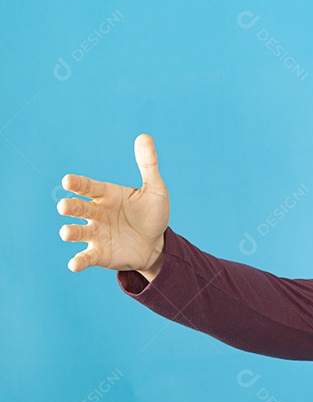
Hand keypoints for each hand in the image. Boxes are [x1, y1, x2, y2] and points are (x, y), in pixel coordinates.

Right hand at [57, 133, 169, 274]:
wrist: (157, 243)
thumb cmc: (152, 214)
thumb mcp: (155, 190)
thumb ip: (148, 165)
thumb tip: (145, 136)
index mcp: (106, 195)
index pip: (88, 186)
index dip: (78, 184)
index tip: (68, 180)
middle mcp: (96, 213)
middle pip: (78, 207)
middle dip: (70, 206)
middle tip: (65, 206)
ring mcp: (96, 233)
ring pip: (77, 231)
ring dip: (70, 232)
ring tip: (66, 233)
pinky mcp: (99, 253)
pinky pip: (86, 256)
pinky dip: (79, 260)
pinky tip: (74, 264)